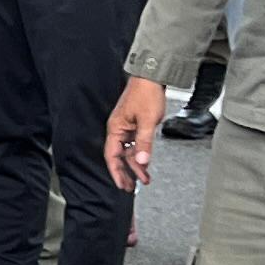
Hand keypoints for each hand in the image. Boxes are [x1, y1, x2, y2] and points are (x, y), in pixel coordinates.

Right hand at [104, 76, 165, 190]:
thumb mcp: (147, 121)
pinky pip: (135, 143)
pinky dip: (140, 153)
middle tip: (132, 187)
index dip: (116, 172)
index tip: (121, 184)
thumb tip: (142, 162)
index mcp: (115, 128)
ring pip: (129, 151)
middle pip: (120, 156)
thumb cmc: (146, 93)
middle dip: (126, 172)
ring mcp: (127, 126)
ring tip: (144, 178)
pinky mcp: (135, 124)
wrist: (152, 76)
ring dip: (136, 165)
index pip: (111, 156)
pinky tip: (146, 161)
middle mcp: (119, 129)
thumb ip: (144, 143)